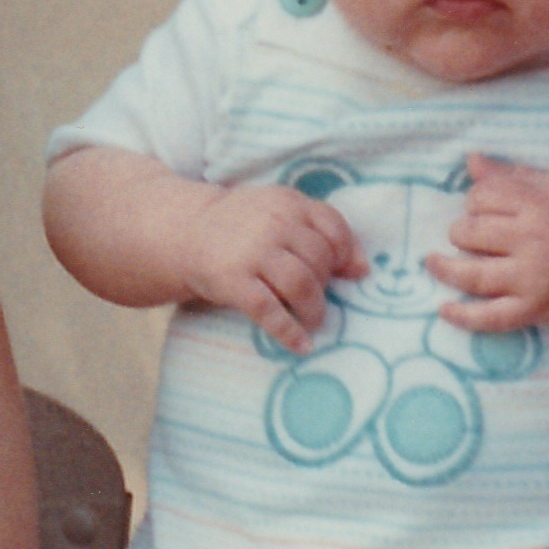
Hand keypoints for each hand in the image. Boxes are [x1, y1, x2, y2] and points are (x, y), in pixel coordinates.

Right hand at [181, 184, 364, 350]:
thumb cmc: (243, 227)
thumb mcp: (279, 213)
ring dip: (314, 309)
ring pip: (301, 284)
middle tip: (317, 297)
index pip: (333, 227)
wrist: (187, 232)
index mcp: (288, 203)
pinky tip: (300, 345)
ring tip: (314, 321)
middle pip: (319, 260)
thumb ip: (318, 231)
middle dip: (325, 285)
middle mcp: (274, 224)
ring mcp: (253, 253)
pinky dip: (289, 332)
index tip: (343, 272)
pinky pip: (269, 311)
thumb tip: (362, 270)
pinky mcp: (233, 281)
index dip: (345, 254)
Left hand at [428, 155, 548, 334]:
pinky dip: (463, 316)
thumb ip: (513, 177)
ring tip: (433, 262)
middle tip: (466, 235)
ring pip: (472, 273)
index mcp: (539, 203)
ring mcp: (533, 277)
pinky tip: (443, 309)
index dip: (474, 202)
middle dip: (460, 232)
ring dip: (444, 268)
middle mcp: (534, 239)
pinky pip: (491, 317)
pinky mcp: (535, 308)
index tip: (481, 208)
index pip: (481, 197)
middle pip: (469, 233)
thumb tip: (471, 160)